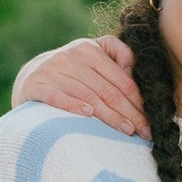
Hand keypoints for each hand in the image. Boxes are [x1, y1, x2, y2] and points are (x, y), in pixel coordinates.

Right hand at [18, 34, 144, 137]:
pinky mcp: (36, 84)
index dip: (138, 101)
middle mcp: (71, 57)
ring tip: (127, 130)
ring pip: (88, 96)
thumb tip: (133, 70)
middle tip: (144, 131)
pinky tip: (89, 115)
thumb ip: (116, 55)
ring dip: (109, 116)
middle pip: (108, 91)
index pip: (121, 80)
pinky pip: (58, 97)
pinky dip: (74, 106)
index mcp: (90, 49)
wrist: (31, 77)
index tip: (150, 120)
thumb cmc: (71, 70)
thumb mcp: (92, 55)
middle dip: (129, 113)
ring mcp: (52, 70)